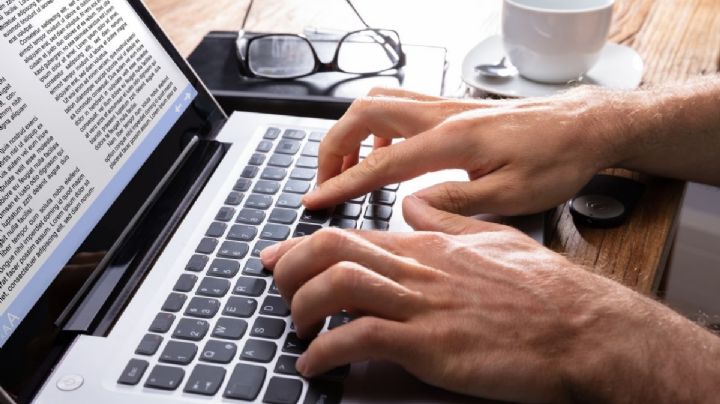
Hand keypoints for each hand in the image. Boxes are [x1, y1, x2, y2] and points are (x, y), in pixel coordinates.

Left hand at [260, 196, 697, 401]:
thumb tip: (413, 205)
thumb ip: (446, 221)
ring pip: (339, 286)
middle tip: (279, 289)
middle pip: (333, 250)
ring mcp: (424, 304)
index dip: (302, 245)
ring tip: (296, 328)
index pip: (351, 234)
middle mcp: (418, 268)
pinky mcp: (432, 342)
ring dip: (303, 307)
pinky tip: (317, 365)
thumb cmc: (543, 291)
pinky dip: (327, 352)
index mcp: (428, 246)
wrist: (582, 328)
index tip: (276, 257)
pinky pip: (362, 339)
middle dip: (292, 267)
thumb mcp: (492, 240)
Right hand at [303, 86, 626, 214]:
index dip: (342, 184)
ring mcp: (446, 106)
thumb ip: (456, 200)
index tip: (315, 199)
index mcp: (452, 141)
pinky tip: (386, 153)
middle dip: (333, 145)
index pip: (380, 164)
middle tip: (324, 179)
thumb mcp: (512, 196)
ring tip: (347, 167)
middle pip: (364, 112)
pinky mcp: (453, 108)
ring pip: (378, 101)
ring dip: (352, 131)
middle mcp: (443, 115)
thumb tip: (410, 204)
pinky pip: (400, 105)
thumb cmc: (556, 161)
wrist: (584, 128)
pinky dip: (377, 127)